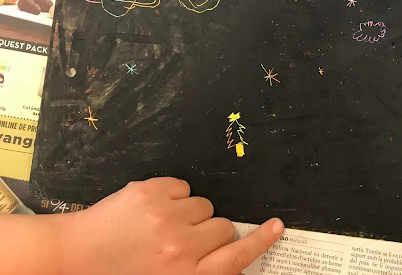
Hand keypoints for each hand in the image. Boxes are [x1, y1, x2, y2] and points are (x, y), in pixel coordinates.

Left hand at [57, 177, 282, 274]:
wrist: (72, 257)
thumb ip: (199, 271)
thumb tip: (227, 252)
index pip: (236, 257)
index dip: (261, 241)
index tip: (277, 226)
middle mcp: (180, 248)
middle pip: (224, 227)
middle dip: (210, 232)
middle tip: (184, 241)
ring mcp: (166, 217)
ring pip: (204, 205)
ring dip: (190, 214)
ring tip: (162, 227)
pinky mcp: (151, 192)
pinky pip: (183, 187)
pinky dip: (173, 196)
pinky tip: (151, 210)